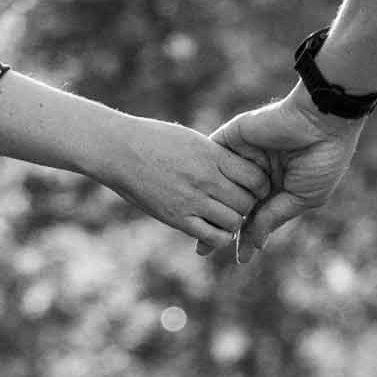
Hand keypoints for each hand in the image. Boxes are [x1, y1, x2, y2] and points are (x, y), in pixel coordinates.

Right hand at [101, 115, 266, 251]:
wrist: (118, 150)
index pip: (255, 177)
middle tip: (238, 204)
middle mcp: (206, 179)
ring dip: (233, 222)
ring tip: (223, 215)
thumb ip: (216, 156)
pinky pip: (212, 237)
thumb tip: (238, 168)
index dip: (259, 185)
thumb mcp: (191, 140)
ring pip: (233, 222)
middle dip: (248, 206)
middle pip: (247, 203)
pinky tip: (212, 228)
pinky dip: (219, 237)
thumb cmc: (154, 140)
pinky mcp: (177, 218)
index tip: (251, 186)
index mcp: (212, 155)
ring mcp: (191, 201)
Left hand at [207, 94, 364, 259]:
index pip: (258, 216)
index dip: (247, 237)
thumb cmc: (321, 160)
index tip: (239, 259)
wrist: (320, 122)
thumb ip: (274, 218)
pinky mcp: (233, 139)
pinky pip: (214, 159)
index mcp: (281, 187)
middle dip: (220, 227)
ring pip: (221, 186)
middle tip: (202, 250)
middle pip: (234, 206)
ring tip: (196, 231)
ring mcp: (245, 156)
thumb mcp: (301, 197)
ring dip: (209, 207)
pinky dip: (206, 176)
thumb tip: (255, 245)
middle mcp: (260, 174)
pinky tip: (196, 198)